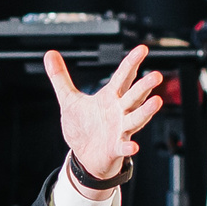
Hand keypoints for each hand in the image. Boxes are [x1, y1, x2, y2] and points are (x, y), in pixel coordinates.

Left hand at [45, 44, 164, 194]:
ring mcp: (120, 129)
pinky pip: (123, 146)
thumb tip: (50, 54)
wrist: (84, 156)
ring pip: (136, 118)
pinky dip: (128, 146)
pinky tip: (133, 146)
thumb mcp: (69, 100)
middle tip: (156, 75)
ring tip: (156, 102)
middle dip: (144, 86)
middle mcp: (119, 111)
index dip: (132, 62)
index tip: (143, 49)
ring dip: (146, 111)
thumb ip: (61, 77)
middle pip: (134, 96)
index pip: (123, 76)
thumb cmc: (83, 127)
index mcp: (110, 97)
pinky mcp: (116, 147)